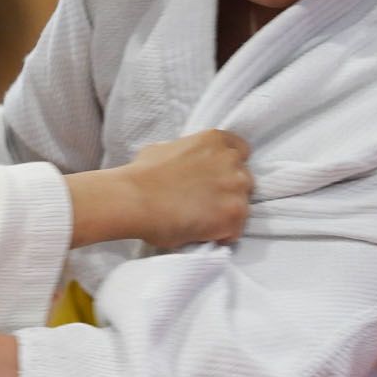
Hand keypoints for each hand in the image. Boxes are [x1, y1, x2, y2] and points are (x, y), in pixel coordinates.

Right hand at [121, 129, 253, 248]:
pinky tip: (200, 234)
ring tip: (200, 223)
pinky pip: (235, 230)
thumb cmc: (139, 175)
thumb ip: (186, 155)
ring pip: (242, 206)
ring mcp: (236, 187)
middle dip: (228, 192)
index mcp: (216, 141)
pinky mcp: (234, 214)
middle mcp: (231, 160)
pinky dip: (221, 236)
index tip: (216, 181)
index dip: (228, 169)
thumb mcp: (164, 149)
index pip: (241, 151)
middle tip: (204, 205)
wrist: (133, 199)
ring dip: (225, 214)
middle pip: (243, 180)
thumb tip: (184, 165)